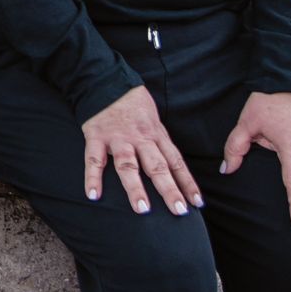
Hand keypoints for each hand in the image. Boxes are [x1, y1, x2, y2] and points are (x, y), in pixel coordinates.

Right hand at [81, 86, 201, 214]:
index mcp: (156, 135)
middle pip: (157, 166)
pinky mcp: (95, 136)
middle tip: (179, 212)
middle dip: (169, 190)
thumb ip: (160, 144)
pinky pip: (93, 159)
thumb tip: (174, 170)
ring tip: (142, 209)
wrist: (105, 79)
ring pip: (128, 165)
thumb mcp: (154, 121)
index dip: (187, 183)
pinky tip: (93, 195)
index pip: (176, 162)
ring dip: (135, 187)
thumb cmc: (133, 104)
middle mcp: (140, 138)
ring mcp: (117, 138)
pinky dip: (92, 177)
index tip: (197, 203)